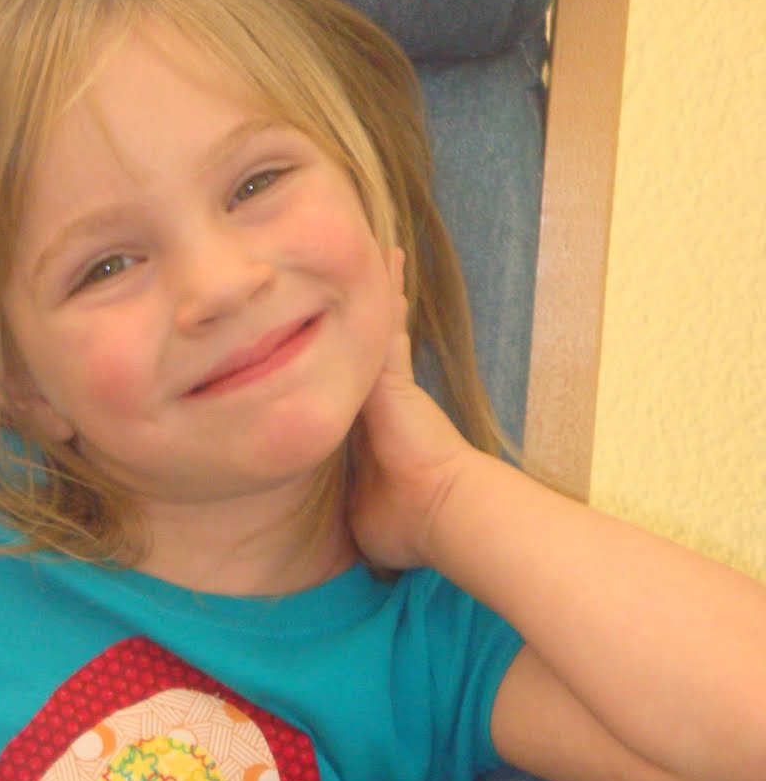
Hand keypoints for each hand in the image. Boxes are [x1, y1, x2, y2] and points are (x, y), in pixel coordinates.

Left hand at [347, 248, 476, 570]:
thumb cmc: (406, 525)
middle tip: (361, 277)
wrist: (443, 513)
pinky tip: (386, 259)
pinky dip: (385, 295)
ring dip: (378, 296)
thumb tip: (340, 524)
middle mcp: (384, 404)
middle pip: (365, 352)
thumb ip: (349, 505)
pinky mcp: (394, 380)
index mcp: (373, 433)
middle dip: (365, 319)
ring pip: (374, 333)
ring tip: (379, 255)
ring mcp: (392, 390)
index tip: (337, 346)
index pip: (352, 391)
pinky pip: (382, 329)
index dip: (342, 367)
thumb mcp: (362, 516)